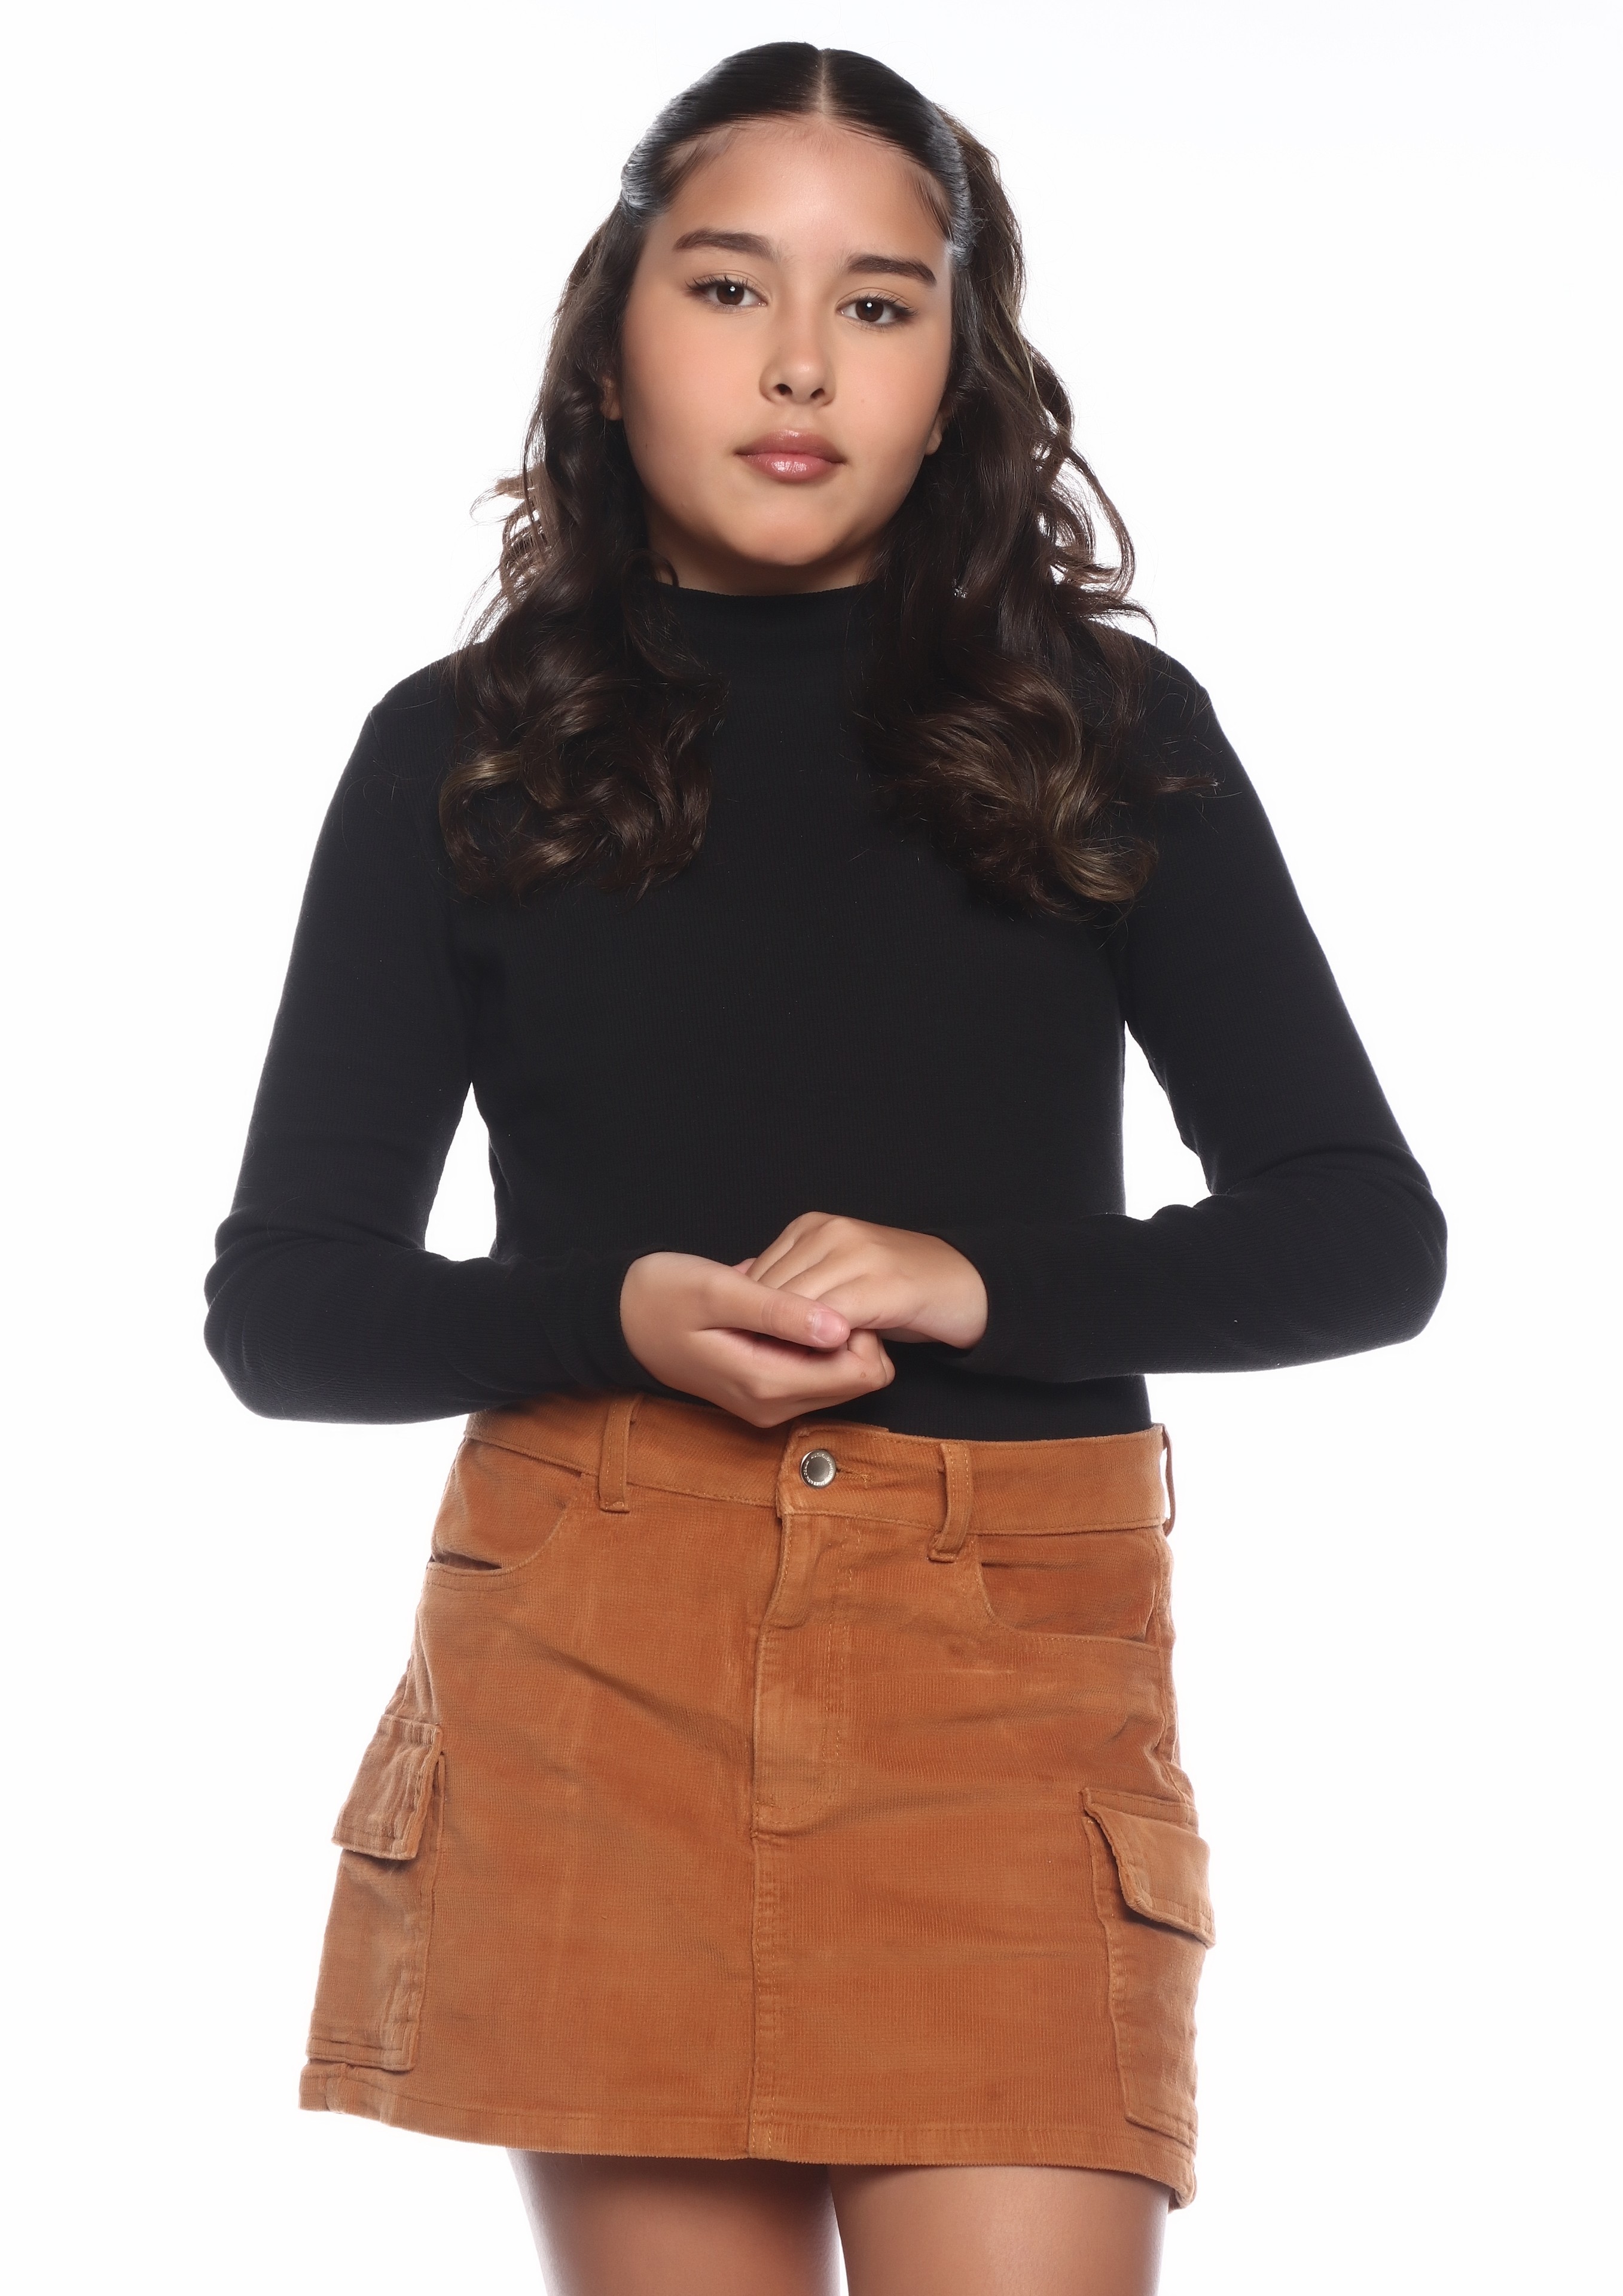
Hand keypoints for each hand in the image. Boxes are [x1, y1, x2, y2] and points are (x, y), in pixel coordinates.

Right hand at [619, 1251, 895, 1428]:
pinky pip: (814, 1373)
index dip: (862, 1327)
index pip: (862, 1372)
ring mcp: (768, 1404)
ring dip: (831, 1337)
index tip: (833, 1293)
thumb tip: (842, 1326)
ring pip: (840, 1376)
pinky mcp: (764, 1393)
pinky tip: (783, 1312)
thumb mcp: (719, 1291)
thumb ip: (780, 1312)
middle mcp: (773, 1405)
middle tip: (814, 1293)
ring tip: (794, 1300)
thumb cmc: (662, 1295)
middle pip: (857, 1378)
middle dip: (852, 1333)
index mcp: (767, 1383)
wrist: (619, 1318)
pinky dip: (812, 1343)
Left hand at [742, 1213, 988, 1349]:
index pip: (755, 1275)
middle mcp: (829, 1232)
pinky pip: (830, 1320)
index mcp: (810, 1226)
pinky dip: (819, 1346)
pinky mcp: (881, 1283)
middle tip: (766, 1365)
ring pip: (794, 1307)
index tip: (747, 1350)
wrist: (964, 1285)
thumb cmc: (895, 1288)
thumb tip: (740, 1300)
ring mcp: (856, 1253)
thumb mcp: (834, 1276)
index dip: (748, 1319)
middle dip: (764, 1333)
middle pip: (769, 1292)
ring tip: (792, 1367)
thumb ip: (793, 1283)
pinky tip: (824, 1361)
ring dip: (789, 1343)